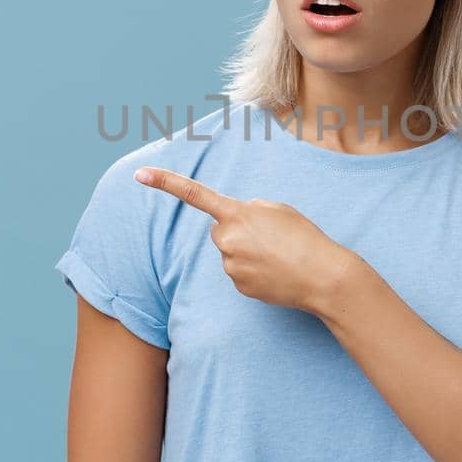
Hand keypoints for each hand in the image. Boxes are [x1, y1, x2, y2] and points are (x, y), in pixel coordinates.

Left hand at [133, 166, 355, 312]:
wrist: (322, 275)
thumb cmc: (304, 237)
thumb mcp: (278, 209)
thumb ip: (249, 210)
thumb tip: (232, 225)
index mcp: (236, 213)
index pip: (194, 194)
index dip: (165, 182)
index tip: (139, 174)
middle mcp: (227, 239)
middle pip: (220, 230)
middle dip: (237, 230)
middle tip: (269, 237)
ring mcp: (230, 266)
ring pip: (231, 253)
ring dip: (248, 252)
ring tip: (278, 255)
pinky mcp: (238, 286)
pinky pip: (239, 273)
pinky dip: (254, 271)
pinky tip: (276, 272)